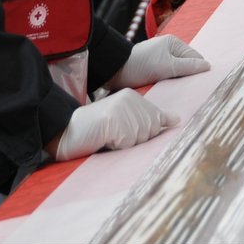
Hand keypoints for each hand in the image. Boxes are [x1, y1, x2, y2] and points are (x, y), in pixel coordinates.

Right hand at [52, 88, 176, 160]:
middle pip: (151, 130)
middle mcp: (130, 100)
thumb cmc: (96, 129)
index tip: (136, 128)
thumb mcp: (123, 119)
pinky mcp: (114, 121)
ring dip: (126, 144)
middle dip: (135, 139)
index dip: (148, 129)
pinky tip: (104, 139)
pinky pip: (127, 143)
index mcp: (133, 97)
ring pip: (140, 138)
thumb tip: (177, 119)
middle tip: (115, 135)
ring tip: (109, 136)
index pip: (156, 118)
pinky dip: (116, 146)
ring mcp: (122, 110)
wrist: (67, 130)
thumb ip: (147, 118)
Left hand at [110, 36, 209, 89]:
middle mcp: (168, 49)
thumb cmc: (141, 65)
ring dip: (178, 81)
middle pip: (187, 65)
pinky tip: (169, 90)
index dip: (198, 70)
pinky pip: (168, 77)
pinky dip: (169, 83)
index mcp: (174, 43)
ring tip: (178, 91)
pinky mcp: (154, 69)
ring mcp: (161, 59)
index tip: (200, 83)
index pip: (195, 57)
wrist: (115, 71)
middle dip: (188, 76)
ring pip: (178, 73)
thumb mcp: (168, 66)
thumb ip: (189, 66)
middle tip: (189, 89)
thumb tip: (208, 66)